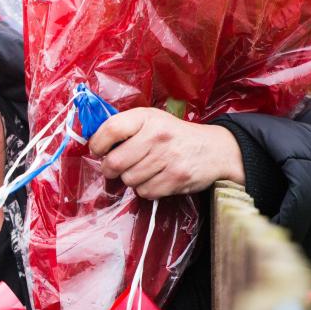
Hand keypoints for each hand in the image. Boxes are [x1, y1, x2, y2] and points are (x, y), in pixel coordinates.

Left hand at [89, 107, 244, 198]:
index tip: (98, 150)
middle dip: (110, 169)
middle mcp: (157, 136)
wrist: (216, 149)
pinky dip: (146, 189)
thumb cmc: (175, 135)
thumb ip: (126, 128)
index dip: (97, 143)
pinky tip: (156, 178)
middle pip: (114, 162)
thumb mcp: (153, 121)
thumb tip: (95, 144)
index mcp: (147, 117)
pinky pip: (146, 192)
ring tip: (143, 170)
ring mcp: (168, 158)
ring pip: (129, 180)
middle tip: (115, 167)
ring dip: (131, 179)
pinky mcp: (176, 178)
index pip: (111, 129)